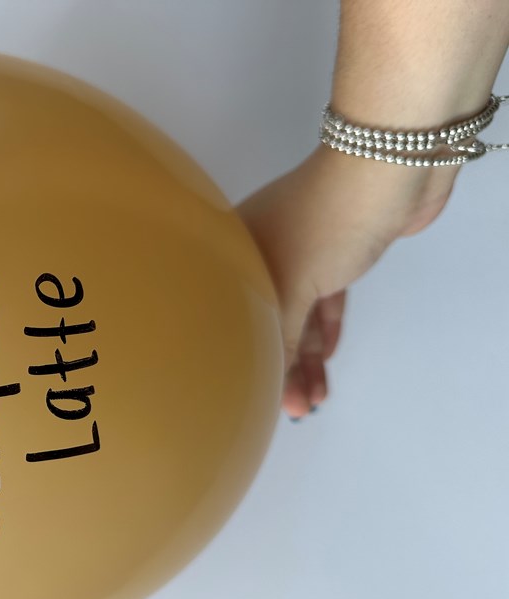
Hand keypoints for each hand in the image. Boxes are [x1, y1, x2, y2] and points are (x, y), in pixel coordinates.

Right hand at [238, 146, 458, 417]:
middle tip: (292, 408)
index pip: (229, 313)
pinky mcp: (337, 255)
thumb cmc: (320, 226)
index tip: (248, 393)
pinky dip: (326, 330)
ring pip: (298, 314)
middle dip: (280, 365)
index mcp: (235, 251)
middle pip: (266, 319)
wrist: (386, 174)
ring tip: (313, 398)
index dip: (239, 354)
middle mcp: (261, 251)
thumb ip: (281, 340)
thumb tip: (271, 387)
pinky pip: (324, 302)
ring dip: (308, 356)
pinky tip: (326, 361)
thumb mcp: (291, 289)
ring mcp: (300, 251)